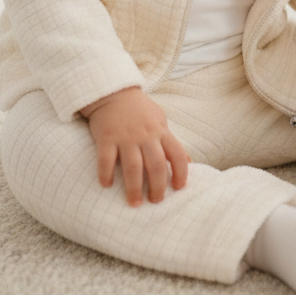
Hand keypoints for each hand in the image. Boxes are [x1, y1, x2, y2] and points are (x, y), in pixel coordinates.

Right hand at [80, 87, 189, 206]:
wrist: (113, 91)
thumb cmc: (139, 110)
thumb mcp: (160, 121)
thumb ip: (171, 141)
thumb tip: (189, 163)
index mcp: (160, 131)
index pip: (178, 154)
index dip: (182, 173)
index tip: (179, 188)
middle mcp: (145, 135)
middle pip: (156, 165)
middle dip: (158, 187)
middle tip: (156, 201)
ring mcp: (125, 136)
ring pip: (133, 167)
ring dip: (134, 188)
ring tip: (135, 203)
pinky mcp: (106, 137)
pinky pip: (106, 160)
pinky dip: (106, 174)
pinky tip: (107, 185)